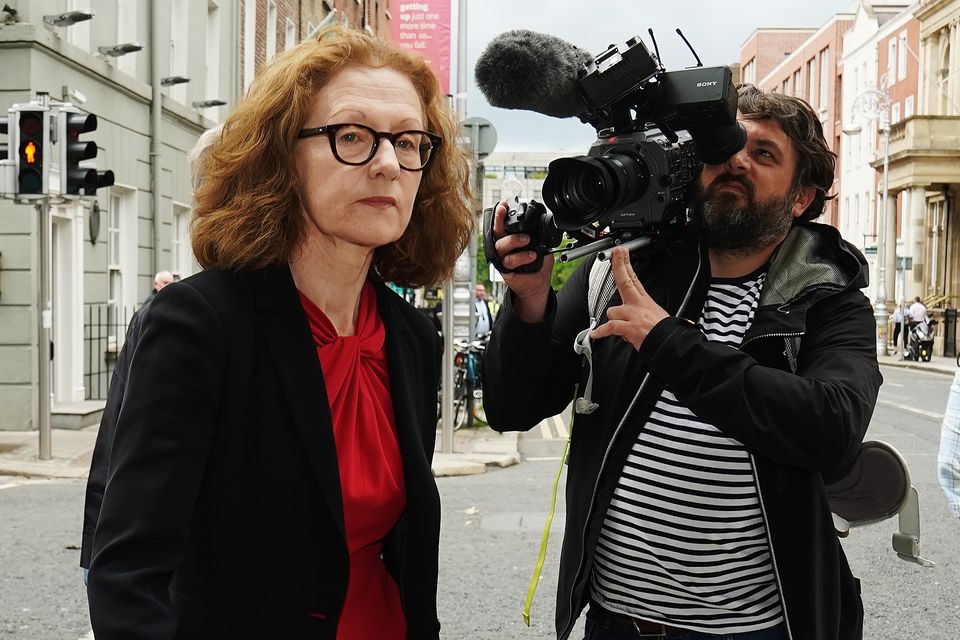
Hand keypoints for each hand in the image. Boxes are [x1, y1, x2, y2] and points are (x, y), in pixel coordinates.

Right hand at [491, 200, 552, 321]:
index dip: (500, 214)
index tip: (503, 204)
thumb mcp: (540, 244)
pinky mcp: (504, 270)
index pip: (501, 224)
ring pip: (501, 245)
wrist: (537, 284)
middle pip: (496, 232)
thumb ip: (537, 234)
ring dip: (514, 240)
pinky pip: (509, 261)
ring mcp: (502, 258)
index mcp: (509, 239)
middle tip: (508, 214)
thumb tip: (541, 222)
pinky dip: (521, 257)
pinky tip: (531, 256)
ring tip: (527, 240)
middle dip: (499, 220)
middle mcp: (503, 247)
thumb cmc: (537, 264)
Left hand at [589, 247, 668, 349]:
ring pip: (612, 311)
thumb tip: (625, 311)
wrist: (669, 342)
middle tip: (615, 254)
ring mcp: (633, 315)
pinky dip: (601, 331)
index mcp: (644, 300)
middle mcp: (638, 305)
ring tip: (623, 328)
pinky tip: (596, 333)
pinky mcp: (629, 327)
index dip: (626, 264)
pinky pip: (610, 327)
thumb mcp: (654, 312)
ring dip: (614, 320)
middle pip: (625, 281)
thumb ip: (638, 309)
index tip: (621, 253)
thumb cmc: (662, 331)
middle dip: (619, 266)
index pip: (634, 278)